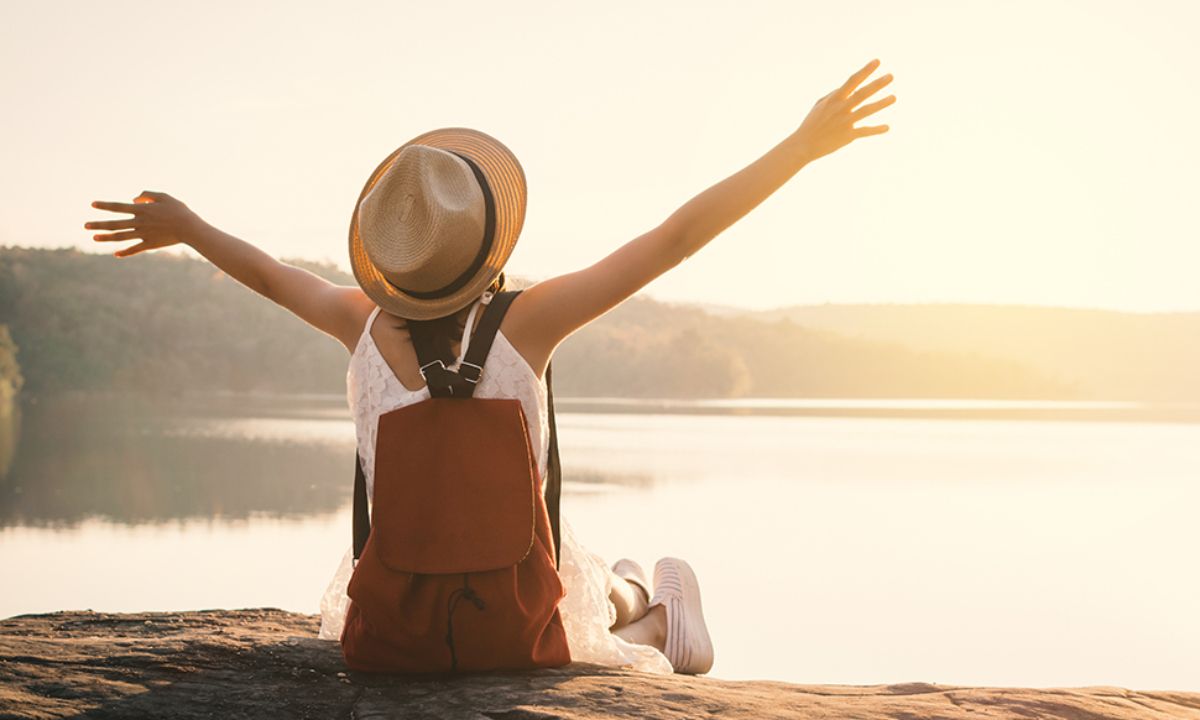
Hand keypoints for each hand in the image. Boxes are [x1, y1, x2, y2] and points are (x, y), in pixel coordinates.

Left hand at [85, 191, 205, 257]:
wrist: (190, 228)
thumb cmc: (179, 210)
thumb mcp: (164, 196)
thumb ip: (147, 195)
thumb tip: (134, 199)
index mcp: (142, 210)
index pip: (118, 207)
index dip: (105, 205)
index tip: (92, 204)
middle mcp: (139, 223)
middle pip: (115, 224)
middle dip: (99, 224)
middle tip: (85, 225)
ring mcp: (144, 234)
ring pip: (121, 237)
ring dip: (106, 238)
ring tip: (94, 238)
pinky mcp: (150, 244)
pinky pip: (135, 249)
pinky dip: (125, 252)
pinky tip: (116, 254)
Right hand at [789, 59, 895, 163]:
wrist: (804, 145)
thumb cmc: (812, 123)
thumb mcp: (820, 105)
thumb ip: (834, 95)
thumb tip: (847, 89)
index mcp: (834, 99)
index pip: (852, 81)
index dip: (865, 71)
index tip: (877, 61)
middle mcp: (841, 108)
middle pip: (863, 93)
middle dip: (877, 84)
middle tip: (891, 76)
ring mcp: (845, 122)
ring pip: (867, 110)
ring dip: (881, 103)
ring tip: (894, 98)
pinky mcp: (848, 136)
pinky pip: (865, 131)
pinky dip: (877, 130)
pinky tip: (887, 127)